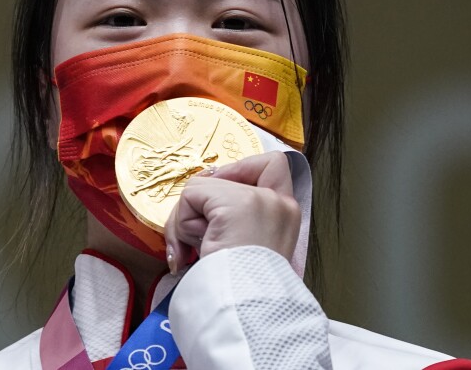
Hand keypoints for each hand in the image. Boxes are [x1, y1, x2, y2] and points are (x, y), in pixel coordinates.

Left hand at [164, 151, 300, 273]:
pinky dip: (183, 222)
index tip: (223, 200)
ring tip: (204, 249)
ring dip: (188, 222)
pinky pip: (190, 196)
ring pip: (200, 189)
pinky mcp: (233, 203)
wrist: (245, 306)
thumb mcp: (244, 244)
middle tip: (201, 238)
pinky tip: (200, 245)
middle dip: (199, 206)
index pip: (273, 164)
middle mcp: (279, 201)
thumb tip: (195, 198)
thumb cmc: (239, 286)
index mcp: (287, 212)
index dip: (239, 170)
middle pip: (221, 178)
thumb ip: (232, 217)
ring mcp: (259, 199)